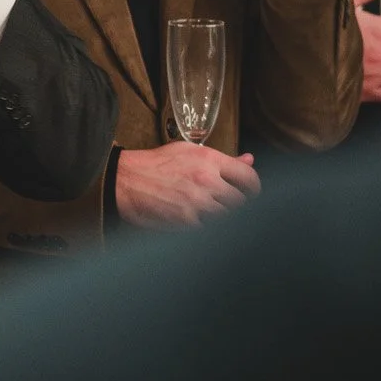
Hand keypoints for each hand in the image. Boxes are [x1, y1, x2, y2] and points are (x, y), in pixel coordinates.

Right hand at [115, 144, 260, 228]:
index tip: (250, 194)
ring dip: (221, 217)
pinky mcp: (186, 221)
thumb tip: (249, 160)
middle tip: (226, 205)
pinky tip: (196, 220)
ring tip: (209, 212)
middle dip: (236, 205)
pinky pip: (209, 228)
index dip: (254, 189)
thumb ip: (222, 159)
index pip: (249, 178)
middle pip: (240, 202)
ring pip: (227, 217)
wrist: (126, 180)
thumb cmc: (156, 163)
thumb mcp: (189, 151)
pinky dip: (205, 226)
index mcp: (209, 159)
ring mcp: (197, 202)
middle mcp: (207, 180)